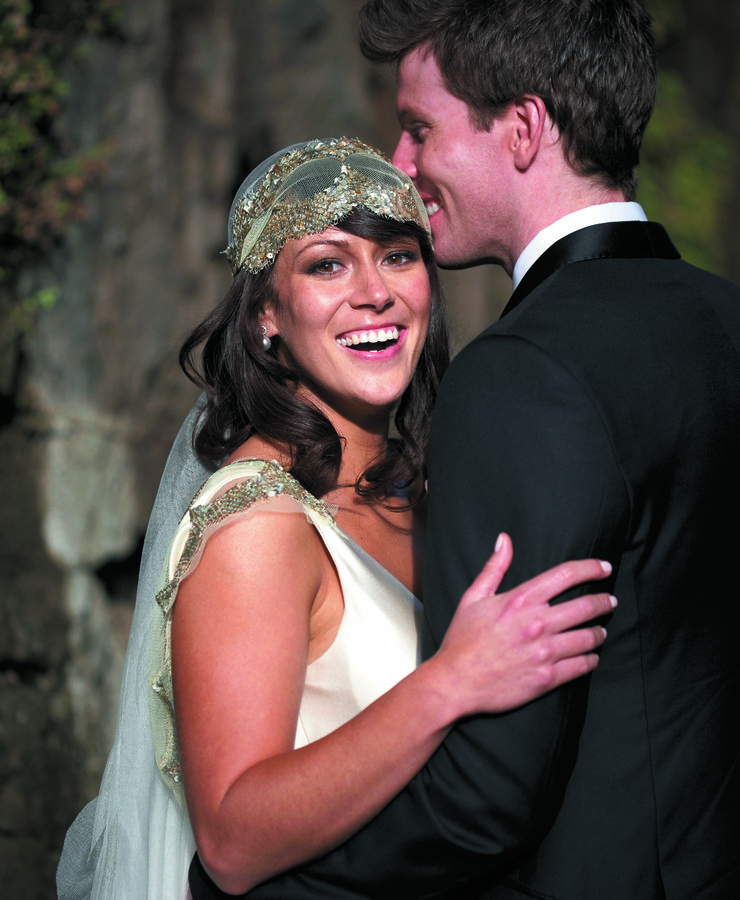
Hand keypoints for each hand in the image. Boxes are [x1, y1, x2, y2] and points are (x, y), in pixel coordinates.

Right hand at [431, 533, 614, 718]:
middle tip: (610, 601)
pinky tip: (591, 656)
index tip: (604, 568)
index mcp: (520, 600)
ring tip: (600, 630)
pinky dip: (591, 659)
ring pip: (589, 637)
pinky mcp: (547, 678)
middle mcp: (537, 623)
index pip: (566, 575)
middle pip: (586, 606)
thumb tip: (505, 539)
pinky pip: (581, 666)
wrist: (455, 682)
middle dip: (604, 601)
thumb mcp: (474, 597)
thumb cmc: (462, 640)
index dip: (591, 569)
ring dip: (599, 632)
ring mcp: (544, 652)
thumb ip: (494, 567)